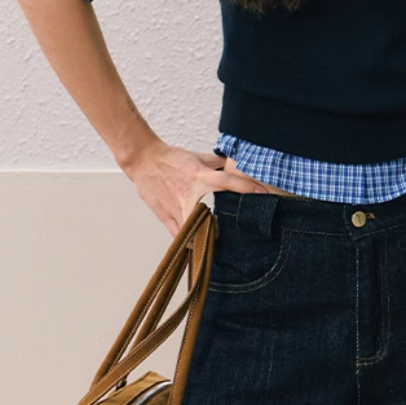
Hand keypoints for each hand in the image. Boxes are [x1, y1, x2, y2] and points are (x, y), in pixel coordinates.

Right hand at [119, 138, 272, 236]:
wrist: (143, 160)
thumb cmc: (171, 158)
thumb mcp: (197, 157)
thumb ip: (217, 163)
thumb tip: (236, 164)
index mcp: (199, 176)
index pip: (226, 181)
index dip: (245, 186)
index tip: (262, 192)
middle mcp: (188, 194)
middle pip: (207, 217)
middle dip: (219, 228)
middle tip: (231, 235)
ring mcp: (176, 208)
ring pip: (192, 232)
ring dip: (204, 240)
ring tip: (215, 245)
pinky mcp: (165, 216)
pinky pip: (179, 236)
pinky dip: (188, 243)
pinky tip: (197, 247)